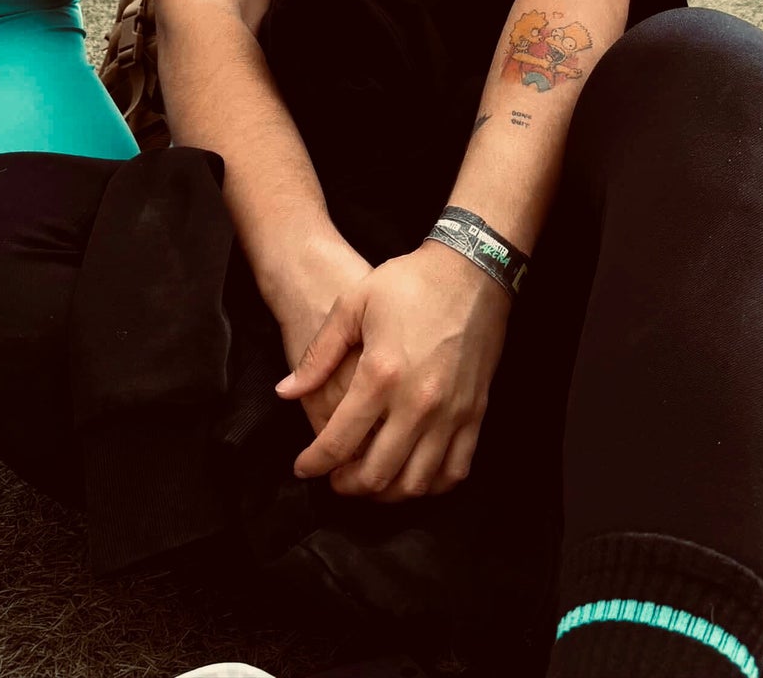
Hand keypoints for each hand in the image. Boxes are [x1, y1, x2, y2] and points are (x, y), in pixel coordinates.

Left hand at [278, 241, 509, 501]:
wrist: (473, 269)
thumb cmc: (410, 282)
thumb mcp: (354, 303)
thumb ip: (318, 353)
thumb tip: (286, 392)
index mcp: (381, 375)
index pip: (338, 441)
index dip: (314, 464)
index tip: (303, 468)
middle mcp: (417, 404)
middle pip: (376, 474)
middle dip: (347, 485)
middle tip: (334, 478)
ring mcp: (451, 413)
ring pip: (415, 483)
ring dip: (386, 493)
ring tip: (369, 480)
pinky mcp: (476, 413)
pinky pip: (454, 471)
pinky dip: (430, 485)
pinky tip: (412, 474)